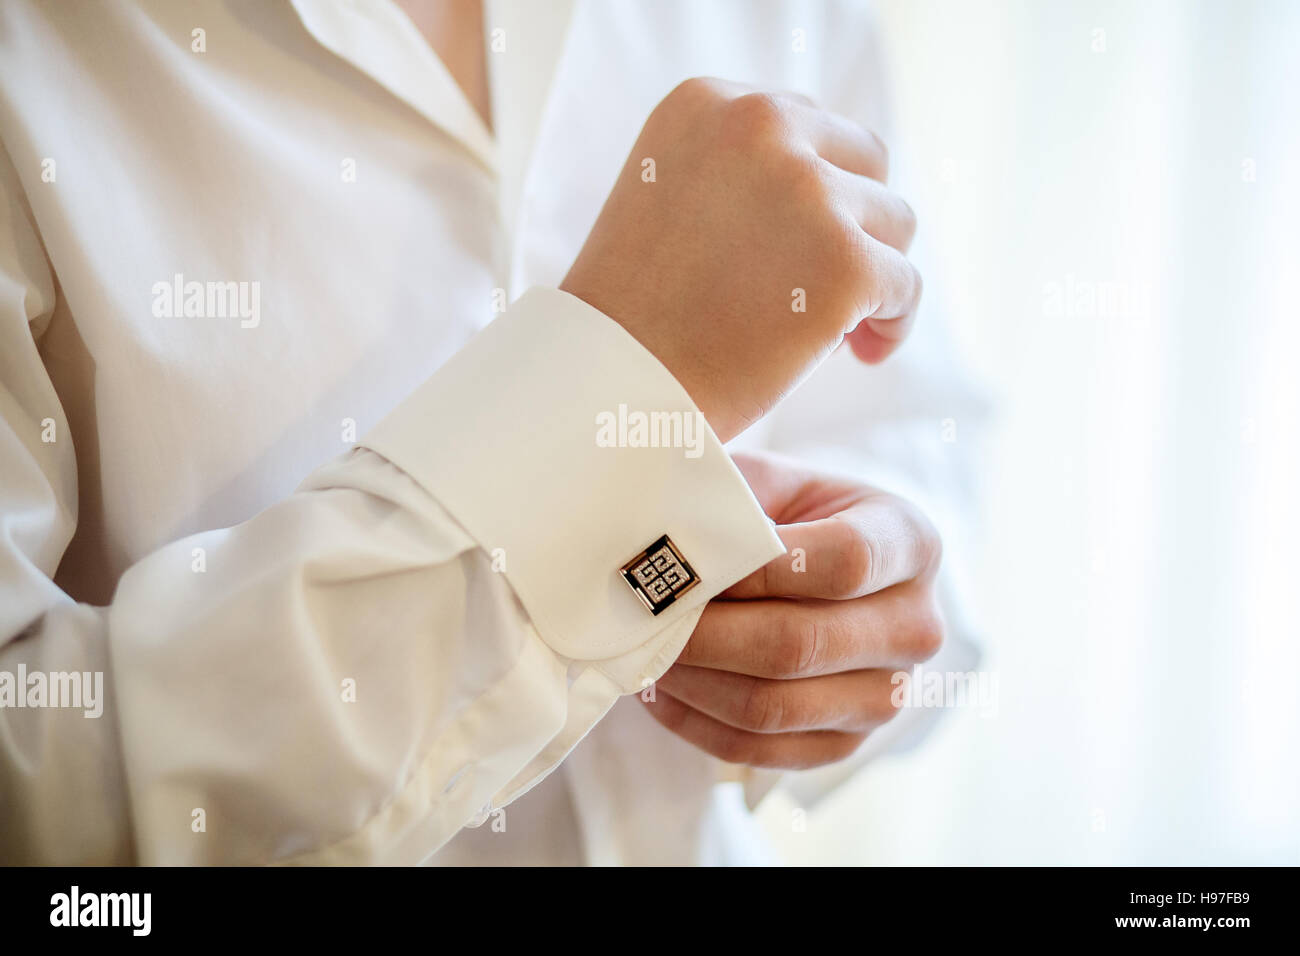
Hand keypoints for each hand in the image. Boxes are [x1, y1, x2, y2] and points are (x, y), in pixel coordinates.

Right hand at [560, 78, 920, 442]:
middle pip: (865, 159)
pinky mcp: (846, 261)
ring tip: (837, 331)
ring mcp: (807, 191)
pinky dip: (892, 323)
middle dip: (855, 222)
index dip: (813, 194)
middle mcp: (759, 126)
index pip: (806, 126)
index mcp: (706, 103)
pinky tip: (862, 353)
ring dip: (874, 274)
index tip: (792, 252)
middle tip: (823, 288)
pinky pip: (906, 286)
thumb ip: (740, 171)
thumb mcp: (668, 199)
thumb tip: (841, 183)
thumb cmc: (631, 317)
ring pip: (895, 223)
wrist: (607, 387)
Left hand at [642, 451, 944, 769]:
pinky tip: (658, 689)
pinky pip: (758, 750)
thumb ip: (728, 490)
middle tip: (645, 615)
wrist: (808, 570)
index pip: (846, 561)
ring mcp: (887, 696)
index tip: (691, 561)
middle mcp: (916, 626)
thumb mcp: (766, 480)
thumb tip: (657, 521)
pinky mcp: (845, 744)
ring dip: (692, 682)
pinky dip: (694, 722)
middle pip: (803, 644)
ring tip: (643, 649)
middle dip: (707, 632)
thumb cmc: (778, 514)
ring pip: (774, 707)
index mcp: (910, 541)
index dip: (759, 567)